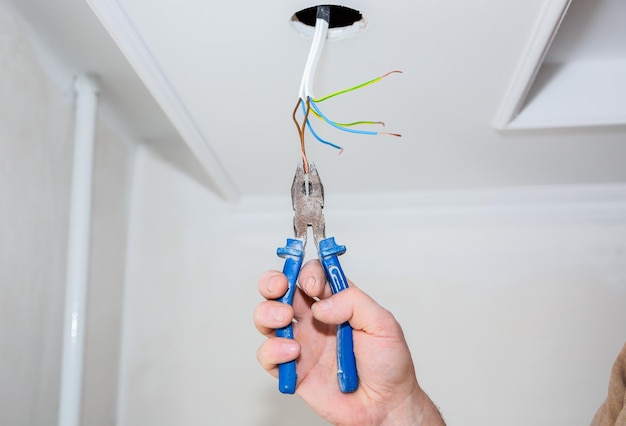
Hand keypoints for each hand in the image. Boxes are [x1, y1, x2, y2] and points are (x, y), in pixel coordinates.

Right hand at [254, 259, 444, 425]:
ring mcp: (301, 342)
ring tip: (284, 318)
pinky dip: (273, 351)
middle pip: (282, 290)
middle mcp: (314, 319)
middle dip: (273, 282)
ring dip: (268, 312)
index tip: (315, 285)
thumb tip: (321, 304)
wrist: (385, 406)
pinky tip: (293, 353)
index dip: (308, 273)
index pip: (312, 275)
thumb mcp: (383, 324)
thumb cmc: (389, 365)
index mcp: (336, 302)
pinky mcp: (292, 369)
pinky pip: (268, 355)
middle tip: (280, 287)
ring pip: (267, 318)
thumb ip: (354, 303)